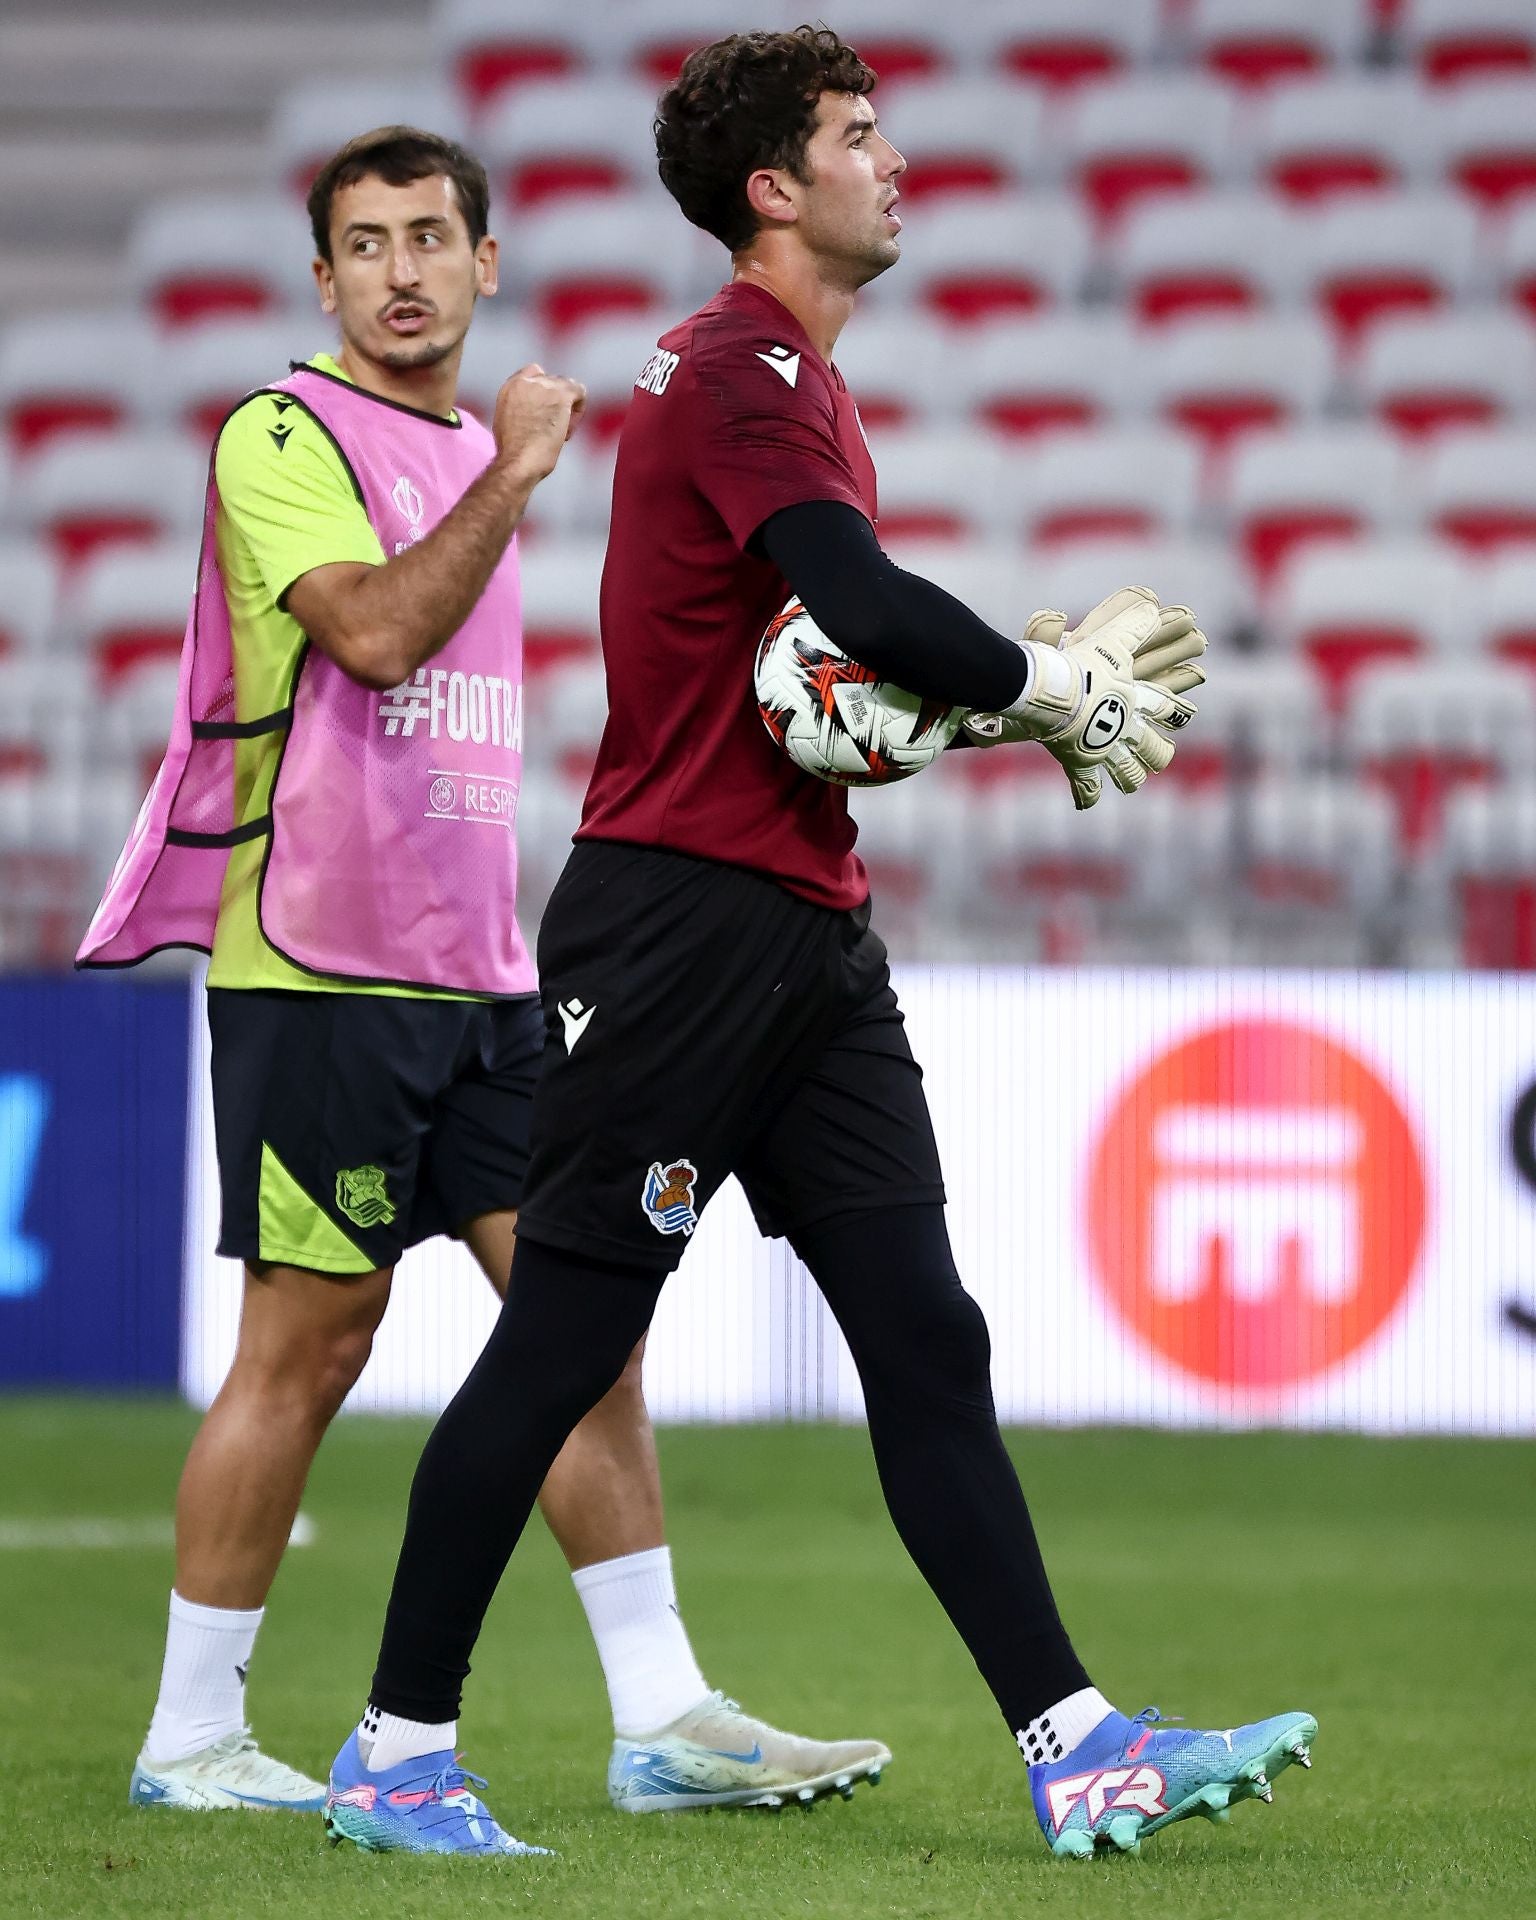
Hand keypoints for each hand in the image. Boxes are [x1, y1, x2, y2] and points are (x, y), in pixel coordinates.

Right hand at [492, 363, 586, 480]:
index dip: (544, 391)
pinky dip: (578, 410)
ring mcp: (544, 387)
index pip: (534, 372)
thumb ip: (519, 408)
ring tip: (561, 431)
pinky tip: (568, 430)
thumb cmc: (512, 453)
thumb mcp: (506, 422)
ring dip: (568, 406)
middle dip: (556, 401)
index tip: (544, 410)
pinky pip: (580, 392)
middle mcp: (526, 381)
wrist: (517, 461)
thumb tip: (534, 411)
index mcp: (510, 387)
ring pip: (567, 386)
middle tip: (553, 426)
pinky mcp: (561, 395)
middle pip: (553, 380)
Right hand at [964, 589, 1198, 808]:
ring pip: (1127, 772)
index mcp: (1134, 700)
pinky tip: (1087, 804)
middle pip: (1152, 748)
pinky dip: (1086, 796)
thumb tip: (1153, 602)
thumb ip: (1131, 623)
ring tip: (1132, 783)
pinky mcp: (1080, 763)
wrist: (1050, 690)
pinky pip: (1085, 787)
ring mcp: (1104, 750)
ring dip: (1130, 776)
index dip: (1177, 711)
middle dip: (1157, 752)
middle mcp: (1125, 730)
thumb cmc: (1079, 663)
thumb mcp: (1109, 638)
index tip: (1186, 714)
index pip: (1165, 708)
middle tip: (1159, 755)